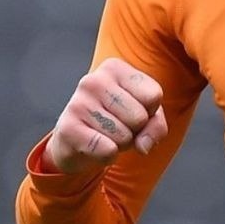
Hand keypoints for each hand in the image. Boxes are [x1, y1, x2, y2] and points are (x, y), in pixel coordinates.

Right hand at [43, 57, 168, 174]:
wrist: (75, 141)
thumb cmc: (116, 120)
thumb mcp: (145, 116)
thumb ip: (156, 126)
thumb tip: (143, 145)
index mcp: (114, 68)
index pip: (153, 95)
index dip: (150, 112)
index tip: (132, 109)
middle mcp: (93, 80)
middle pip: (140, 117)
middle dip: (134, 130)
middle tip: (116, 126)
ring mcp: (78, 103)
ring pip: (124, 136)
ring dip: (120, 143)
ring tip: (105, 134)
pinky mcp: (68, 128)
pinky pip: (107, 150)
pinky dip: (107, 155)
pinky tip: (95, 146)